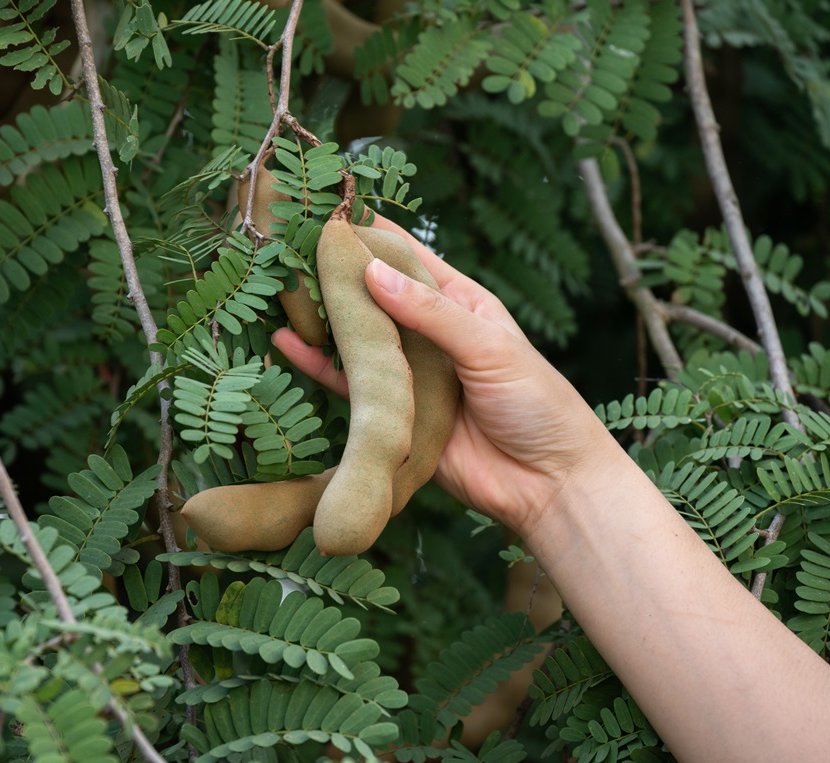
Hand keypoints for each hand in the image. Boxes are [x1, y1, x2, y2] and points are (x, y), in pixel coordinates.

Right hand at [271, 215, 617, 534]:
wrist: (546, 484)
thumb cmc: (537, 404)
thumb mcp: (489, 346)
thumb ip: (431, 313)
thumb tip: (373, 273)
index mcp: (461, 304)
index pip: (410, 259)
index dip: (374, 235)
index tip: (333, 211)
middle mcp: (430, 335)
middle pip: (376, 297)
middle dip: (338, 274)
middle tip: (293, 247)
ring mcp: (410, 375)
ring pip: (357, 340)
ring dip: (324, 318)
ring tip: (283, 291)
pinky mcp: (394, 416)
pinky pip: (349, 386)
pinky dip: (319, 367)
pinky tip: (288, 344)